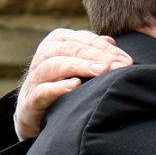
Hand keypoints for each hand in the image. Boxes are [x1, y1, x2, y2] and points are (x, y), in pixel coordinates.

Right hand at [14, 29, 132, 138]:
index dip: (104, 48)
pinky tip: (75, 85)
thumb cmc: (61, 87)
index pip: (81, 39)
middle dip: (95, 56)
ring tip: (101, 71)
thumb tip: (111, 42)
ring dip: (78, 66)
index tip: (126, 60)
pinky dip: (57, 87)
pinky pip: (41, 91)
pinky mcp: (29, 102)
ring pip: (53, 65)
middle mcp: (42, 57)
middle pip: (68, 49)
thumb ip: (92, 53)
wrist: (33, 115)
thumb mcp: (77, 67)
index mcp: (55, 44)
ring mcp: (34, 79)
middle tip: (118, 66)